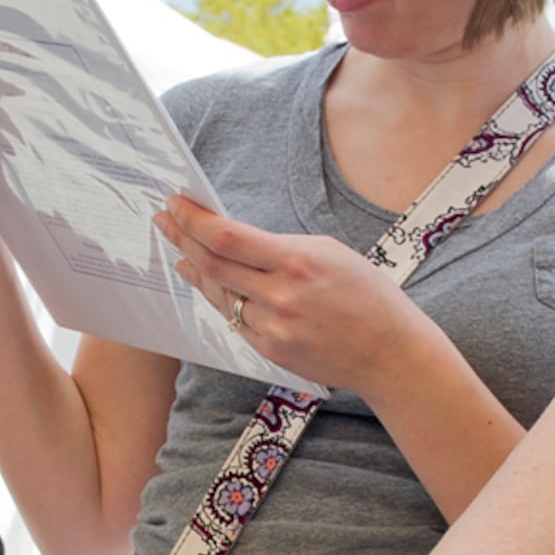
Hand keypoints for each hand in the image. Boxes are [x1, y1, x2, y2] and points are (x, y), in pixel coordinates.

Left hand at [153, 196, 429, 394]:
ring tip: (179, 248)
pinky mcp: (271, 351)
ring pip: (219, 293)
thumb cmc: (367, 295)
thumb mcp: (330, 253)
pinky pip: (235, 319)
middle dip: (183, 237)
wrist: (390, 352)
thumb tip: (235, 239)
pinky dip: (218, 297)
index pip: (228, 238)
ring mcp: (273, 328)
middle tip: (164, 219)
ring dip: (195, 268)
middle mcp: (280, 297)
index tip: (176, 203)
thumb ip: (281, 247)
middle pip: (213, 264)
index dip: (195, 220)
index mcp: (298, 262)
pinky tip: (205, 282)